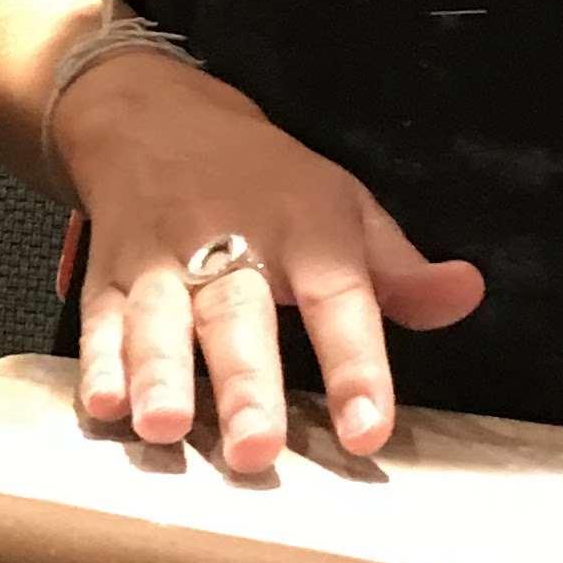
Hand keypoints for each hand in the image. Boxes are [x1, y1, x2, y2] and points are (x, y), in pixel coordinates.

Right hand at [56, 51, 481, 472]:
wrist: (153, 114)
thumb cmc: (263, 179)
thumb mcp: (343, 206)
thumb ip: (398, 268)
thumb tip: (464, 296)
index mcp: (304, 226)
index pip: (337, 297)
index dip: (355, 365)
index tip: (367, 429)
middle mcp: (229, 240)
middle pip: (237, 315)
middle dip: (244, 382)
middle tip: (256, 449)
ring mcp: (161, 258)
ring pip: (160, 318)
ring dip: (160, 373)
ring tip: (165, 427)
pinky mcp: (108, 272)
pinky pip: (100, 317)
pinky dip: (98, 361)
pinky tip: (103, 404)